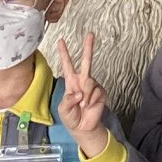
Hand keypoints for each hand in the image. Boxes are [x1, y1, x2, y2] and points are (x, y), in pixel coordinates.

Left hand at [52, 32, 110, 153]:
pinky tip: (90, 105)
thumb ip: (68, 100)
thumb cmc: (71, 118)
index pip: (67, 65)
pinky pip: (96, 91)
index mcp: (71, 82)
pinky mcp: (101, 92)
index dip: (64, 53)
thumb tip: (79, 93)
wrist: (83, 128)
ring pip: (89, 82)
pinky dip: (92, 100)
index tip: (61, 41)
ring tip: (83, 105)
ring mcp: (92, 86)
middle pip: (86, 61)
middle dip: (88, 47)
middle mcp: (82, 81)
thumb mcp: (63, 109)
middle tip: (90, 34)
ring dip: (85, 95)